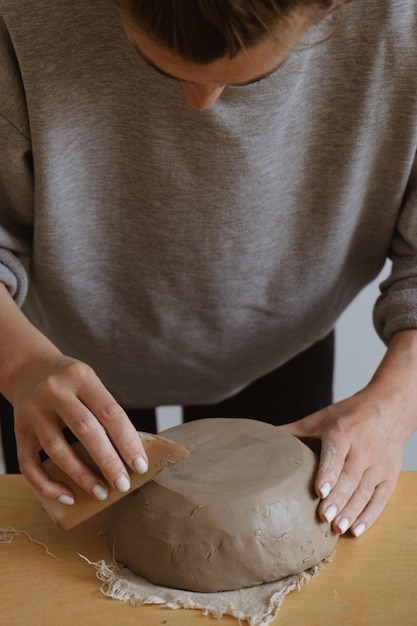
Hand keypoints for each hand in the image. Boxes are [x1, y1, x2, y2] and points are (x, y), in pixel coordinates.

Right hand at [11, 354, 148, 504]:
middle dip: (108, 461)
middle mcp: (55, 392)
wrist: (27, 368)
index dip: (128, 441)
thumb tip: (130, 452)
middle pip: (86, 430)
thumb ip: (105, 410)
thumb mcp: (89, 381)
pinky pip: (29, 464)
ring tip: (101, 493)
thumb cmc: (68, 381)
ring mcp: (34, 412)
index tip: (141, 465)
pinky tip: (67, 495)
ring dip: (81, 476)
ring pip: (57, 449)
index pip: (110, 412)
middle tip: (123, 484)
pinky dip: (47, 484)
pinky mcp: (19, 431)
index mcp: (81, 377)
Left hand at [282, 330, 416, 536]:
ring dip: (352, 511)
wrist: (390, 407)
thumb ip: (294, 432)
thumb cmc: (350, 415)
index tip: (319, 491)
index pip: (335, 454)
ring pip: (365, 491)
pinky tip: (356, 528)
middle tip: (324, 517)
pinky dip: (369, 515)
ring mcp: (378, 464)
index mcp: (343, 432)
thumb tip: (265, 438)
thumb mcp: (321, 418)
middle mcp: (363, 448)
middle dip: (338, 499)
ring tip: (337, 528)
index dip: (328, 472)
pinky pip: (380, 498)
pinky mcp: (389, 475)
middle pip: (350, 477)